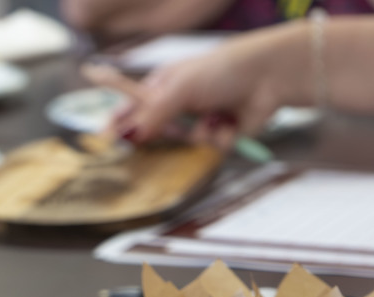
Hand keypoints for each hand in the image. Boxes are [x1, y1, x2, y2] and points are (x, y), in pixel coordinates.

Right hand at [81, 22, 309, 145]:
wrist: (267, 76)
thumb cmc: (221, 70)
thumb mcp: (179, 89)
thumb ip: (152, 114)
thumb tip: (128, 137)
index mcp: (164, 85)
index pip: (132, 106)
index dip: (119, 123)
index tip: (106, 141)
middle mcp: (180, 105)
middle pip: (157, 132)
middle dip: (165, 135)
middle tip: (173, 131)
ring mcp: (199, 121)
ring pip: (186, 144)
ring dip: (200, 132)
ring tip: (214, 116)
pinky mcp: (219, 135)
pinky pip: (209, 148)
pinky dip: (220, 136)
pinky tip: (231, 121)